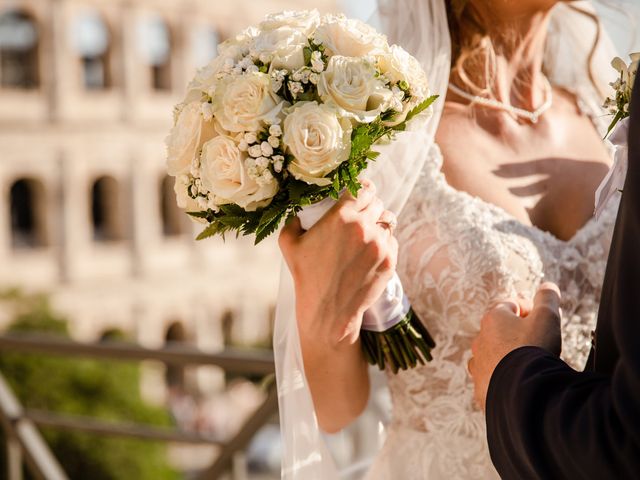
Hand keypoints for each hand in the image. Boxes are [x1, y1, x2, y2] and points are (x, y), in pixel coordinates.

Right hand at [279, 181, 397, 350]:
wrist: (328, 311)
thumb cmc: (306, 276)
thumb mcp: (289, 243)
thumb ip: (294, 219)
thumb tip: (300, 209)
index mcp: (341, 217)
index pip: (362, 188)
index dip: (361, 187)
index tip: (359, 190)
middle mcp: (364, 227)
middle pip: (377, 202)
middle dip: (369, 204)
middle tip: (361, 212)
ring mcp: (380, 244)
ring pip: (388, 220)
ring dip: (379, 222)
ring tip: (368, 231)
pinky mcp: (389, 260)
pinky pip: (393, 240)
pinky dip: (384, 241)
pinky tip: (371, 249)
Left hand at [469, 282, 561, 410]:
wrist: (523, 390)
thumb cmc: (534, 349)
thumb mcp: (547, 317)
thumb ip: (547, 298)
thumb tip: (548, 286)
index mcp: (493, 319)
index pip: (510, 305)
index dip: (529, 309)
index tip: (543, 319)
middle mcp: (480, 340)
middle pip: (500, 330)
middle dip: (518, 333)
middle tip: (539, 341)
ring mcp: (478, 365)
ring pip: (492, 356)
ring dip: (507, 357)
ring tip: (527, 364)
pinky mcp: (481, 388)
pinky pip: (491, 380)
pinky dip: (503, 379)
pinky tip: (517, 383)